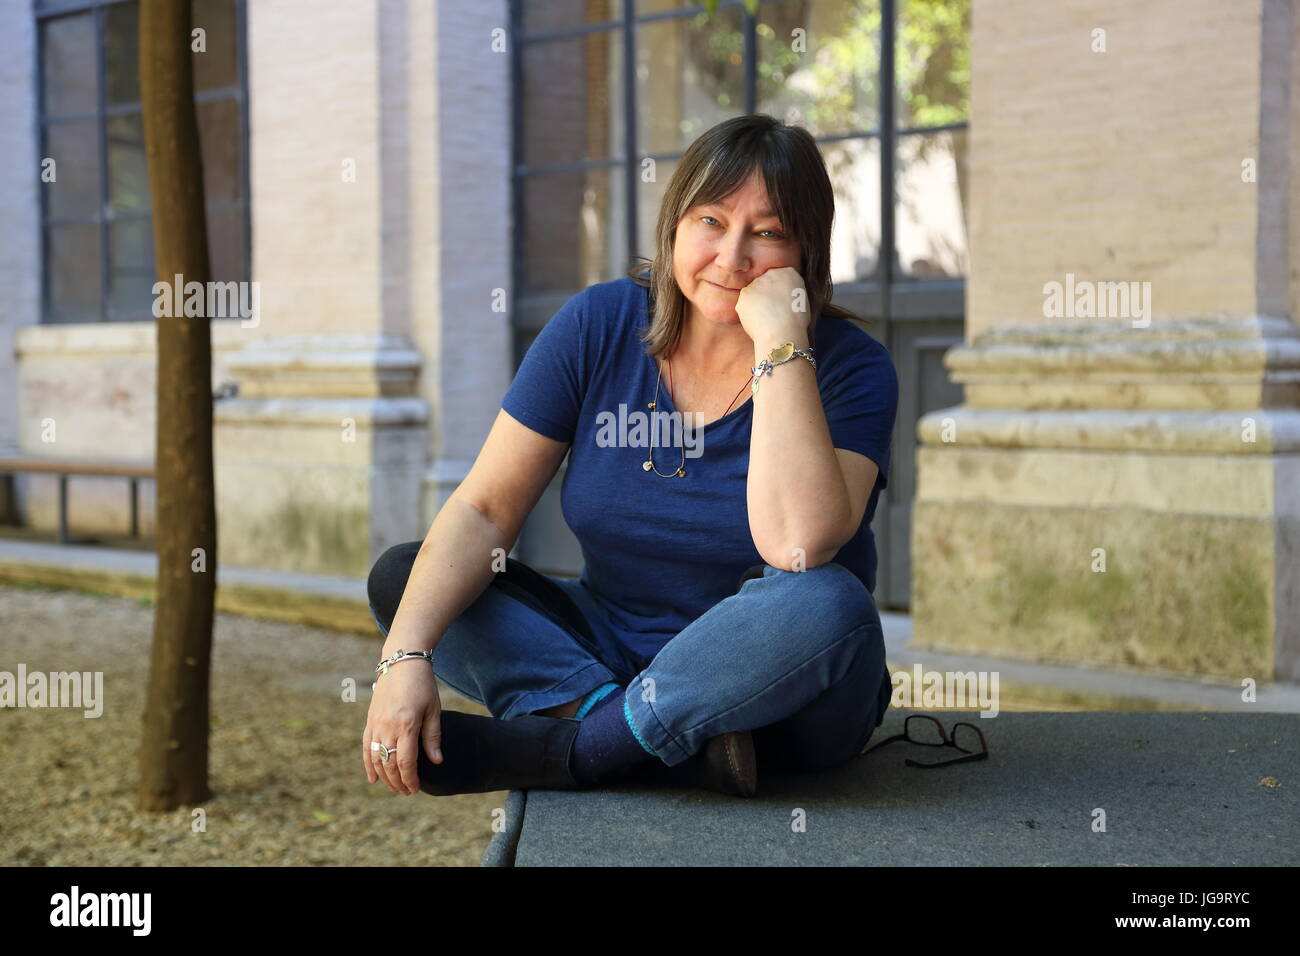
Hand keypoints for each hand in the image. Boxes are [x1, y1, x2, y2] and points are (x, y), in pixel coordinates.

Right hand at [363, 656, 442, 795]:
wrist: (401, 662)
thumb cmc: (422, 685)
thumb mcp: (434, 709)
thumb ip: (433, 737)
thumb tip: (436, 761)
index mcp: (406, 725)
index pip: (406, 761)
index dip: (410, 778)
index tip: (415, 789)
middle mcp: (387, 727)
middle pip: (390, 763)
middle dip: (398, 781)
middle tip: (407, 792)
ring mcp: (376, 724)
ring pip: (376, 758)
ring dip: (384, 776)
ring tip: (394, 787)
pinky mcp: (370, 720)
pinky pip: (366, 747)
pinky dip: (368, 764)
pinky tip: (373, 778)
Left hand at [733, 266, 811, 342]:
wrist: (781, 334)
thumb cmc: (796, 323)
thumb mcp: (803, 300)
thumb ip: (791, 292)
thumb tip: (784, 295)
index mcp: (788, 273)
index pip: (780, 278)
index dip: (779, 292)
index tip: (780, 303)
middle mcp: (770, 274)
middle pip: (764, 283)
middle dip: (766, 295)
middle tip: (771, 312)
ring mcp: (755, 283)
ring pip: (752, 293)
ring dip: (755, 303)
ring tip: (764, 318)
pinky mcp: (744, 294)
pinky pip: (744, 303)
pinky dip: (748, 312)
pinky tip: (756, 321)